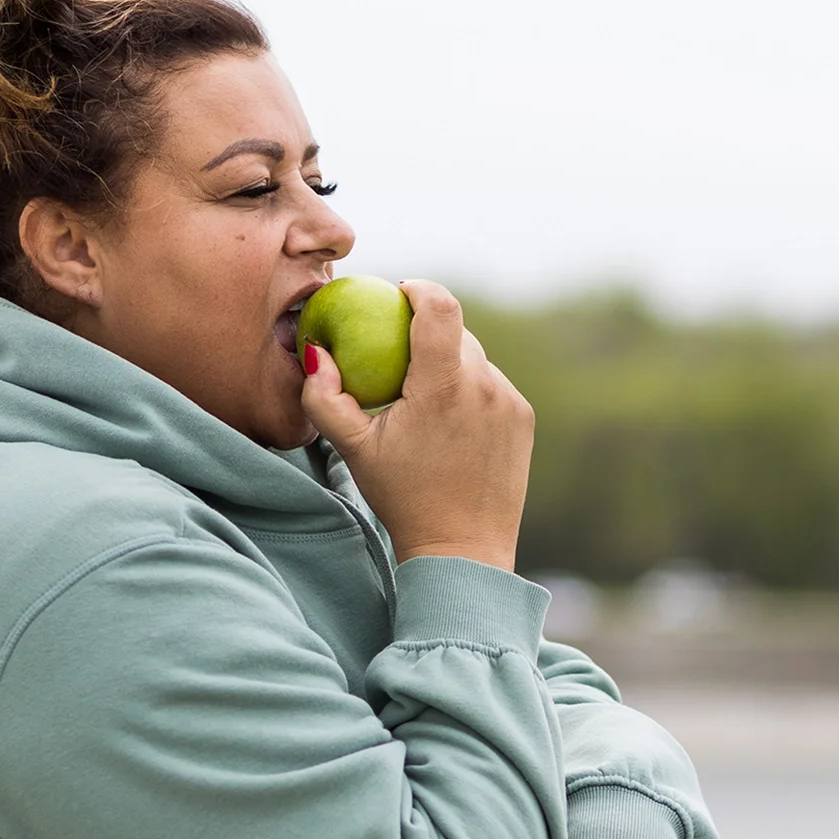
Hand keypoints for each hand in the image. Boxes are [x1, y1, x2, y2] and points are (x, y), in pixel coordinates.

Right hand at [302, 279, 532, 570]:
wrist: (462, 550)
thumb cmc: (402, 497)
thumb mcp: (353, 449)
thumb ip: (325, 397)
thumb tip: (315, 353)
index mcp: (443, 386)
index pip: (440, 306)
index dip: (420, 289)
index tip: (400, 293)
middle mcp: (485, 386)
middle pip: (456, 332)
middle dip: (427, 332)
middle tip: (398, 353)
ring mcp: (509, 401)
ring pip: (475, 360)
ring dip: (448, 365)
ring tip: (422, 399)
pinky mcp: (523, 418)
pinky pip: (492, 386)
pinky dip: (469, 391)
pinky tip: (449, 424)